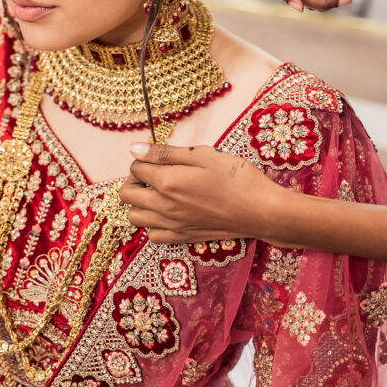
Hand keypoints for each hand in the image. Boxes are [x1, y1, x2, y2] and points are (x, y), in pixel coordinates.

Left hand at [120, 142, 280, 244]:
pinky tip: (167, 212)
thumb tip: (134, 149)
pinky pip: (152, 236)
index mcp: (167, 182)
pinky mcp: (183, 237)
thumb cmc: (236, 177)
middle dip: (134, 180)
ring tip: (158, 192)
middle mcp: (163, 206)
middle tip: (155, 172)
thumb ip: (165, 153)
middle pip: (126, 194)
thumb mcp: (202, 154)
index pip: (135, 167)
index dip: (144, 157)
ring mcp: (172, 225)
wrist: (260, 210)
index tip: (160, 156)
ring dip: (139, 202)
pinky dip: (152, 224)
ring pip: (134, 218)